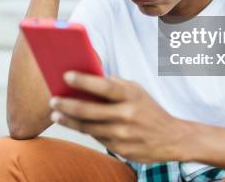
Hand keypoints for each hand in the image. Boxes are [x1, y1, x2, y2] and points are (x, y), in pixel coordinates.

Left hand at [48, 71, 189, 162]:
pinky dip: (83, 130)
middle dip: (67, 104)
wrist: (171, 138)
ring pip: (88, 127)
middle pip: (90, 110)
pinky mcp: (121, 149)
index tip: (66, 75)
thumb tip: (87, 78)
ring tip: (56, 113)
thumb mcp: (136, 91)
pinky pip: (96, 138)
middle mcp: (127, 115)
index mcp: (132, 95)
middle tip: (53, 99)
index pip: (104, 86)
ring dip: (68, 120)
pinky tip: (72, 123)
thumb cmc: (148, 109)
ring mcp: (123, 134)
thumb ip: (114, 85)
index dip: (84, 80)